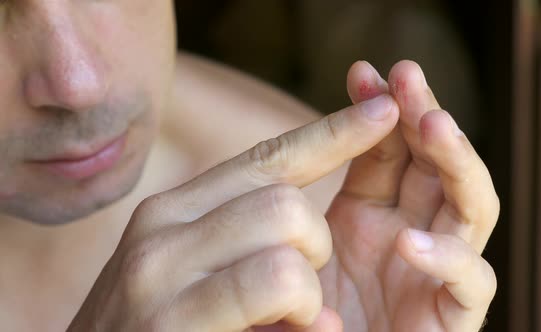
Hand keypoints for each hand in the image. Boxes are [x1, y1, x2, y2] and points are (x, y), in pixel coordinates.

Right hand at [67, 85, 400, 330]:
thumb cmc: (155, 331)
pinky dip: (301, 311)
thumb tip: (305, 206)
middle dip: (315, 244)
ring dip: (307, 282)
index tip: (382, 111)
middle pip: (285, 196)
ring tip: (284, 318)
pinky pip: (274, 280)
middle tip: (297, 290)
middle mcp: (161, 227)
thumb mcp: (190, 269)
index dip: (333, 133)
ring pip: (285, 225)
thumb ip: (235, 230)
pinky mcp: (170, 317)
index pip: (267, 157)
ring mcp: (160, 271)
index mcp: (174, 210)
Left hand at [318, 60, 498, 330]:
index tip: (362, 73)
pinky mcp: (451, 319)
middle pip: (436, 164)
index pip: (389, 150)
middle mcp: (409, 233)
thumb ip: (299, 200)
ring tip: (432, 124)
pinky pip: (472, 283)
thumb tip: (300, 144)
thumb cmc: (293, 311)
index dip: (382, 110)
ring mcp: (435, 273)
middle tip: (407, 76)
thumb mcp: (294, 244)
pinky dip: (450, 259)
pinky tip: (408, 242)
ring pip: (472, 208)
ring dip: (457, 162)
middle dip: (426, 116)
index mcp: (370, 212)